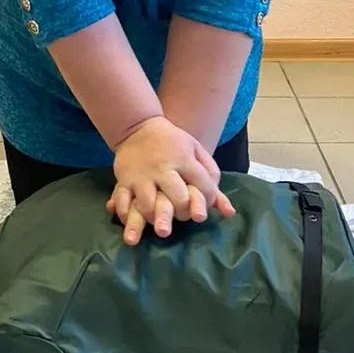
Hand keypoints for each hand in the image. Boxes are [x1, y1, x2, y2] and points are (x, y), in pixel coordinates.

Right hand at [110, 117, 234, 244]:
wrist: (139, 127)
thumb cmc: (173, 143)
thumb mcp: (196, 152)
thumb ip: (212, 179)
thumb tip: (230, 212)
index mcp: (183, 159)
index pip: (203, 187)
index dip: (207, 200)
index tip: (204, 206)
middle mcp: (162, 168)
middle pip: (178, 198)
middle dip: (184, 213)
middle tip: (183, 217)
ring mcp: (141, 176)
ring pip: (149, 205)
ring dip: (156, 219)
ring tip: (160, 225)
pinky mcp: (123, 180)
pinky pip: (123, 201)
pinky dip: (127, 215)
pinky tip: (134, 220)